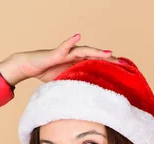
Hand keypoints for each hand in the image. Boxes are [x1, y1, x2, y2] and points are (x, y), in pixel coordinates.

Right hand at [0, 33, 119, 84]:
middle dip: (108, 59)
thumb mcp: (65, 81)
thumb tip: (87, 97)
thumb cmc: (47, 72)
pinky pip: (64, 46)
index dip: (108, 65)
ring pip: (84, 50)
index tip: (123, 70)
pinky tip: (78, 36)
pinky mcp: (56, 52)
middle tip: (123, 63)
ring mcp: (66, 53)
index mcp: (78, 63)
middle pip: (94, 56)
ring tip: (108, 53)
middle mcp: (74, 56)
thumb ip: (75, 84)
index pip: (96, 63)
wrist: (30, 66)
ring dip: (96, 51)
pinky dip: (71, 41)